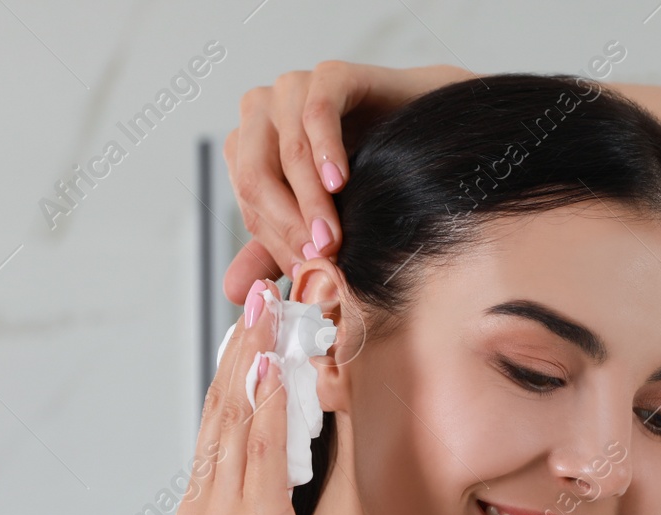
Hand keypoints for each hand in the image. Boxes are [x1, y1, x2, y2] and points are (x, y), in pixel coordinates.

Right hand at [176, 280, 344, 514]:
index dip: (234, 370)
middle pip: (220, 411)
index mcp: (203, 514)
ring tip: (268, 309)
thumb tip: (286, 470)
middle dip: (240, 346)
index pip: (218, 427)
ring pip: (236, 420)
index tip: (252, 325)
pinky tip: (274, 366)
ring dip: (253, 357)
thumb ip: (270, 508)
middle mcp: (203, 509)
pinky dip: (265, 404)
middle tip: (258, 295)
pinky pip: (261, 453)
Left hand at [221, 61, 469, 303]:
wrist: (426, 135)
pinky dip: (326, 150)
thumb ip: (275, 252)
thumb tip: (234, 293)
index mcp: (250, 150)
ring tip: (333, 236)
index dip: (277, 244)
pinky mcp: (329, 74)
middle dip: (289, 224)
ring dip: (310, 199)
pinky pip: (317, 112)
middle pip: (257, 177)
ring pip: (287, 150)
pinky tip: (340, 182)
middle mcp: (263, 115)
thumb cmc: (369, 176)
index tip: (309, 276)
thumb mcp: (317, 222)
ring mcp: (292, 89)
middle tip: (321, 260)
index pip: (251, 204)